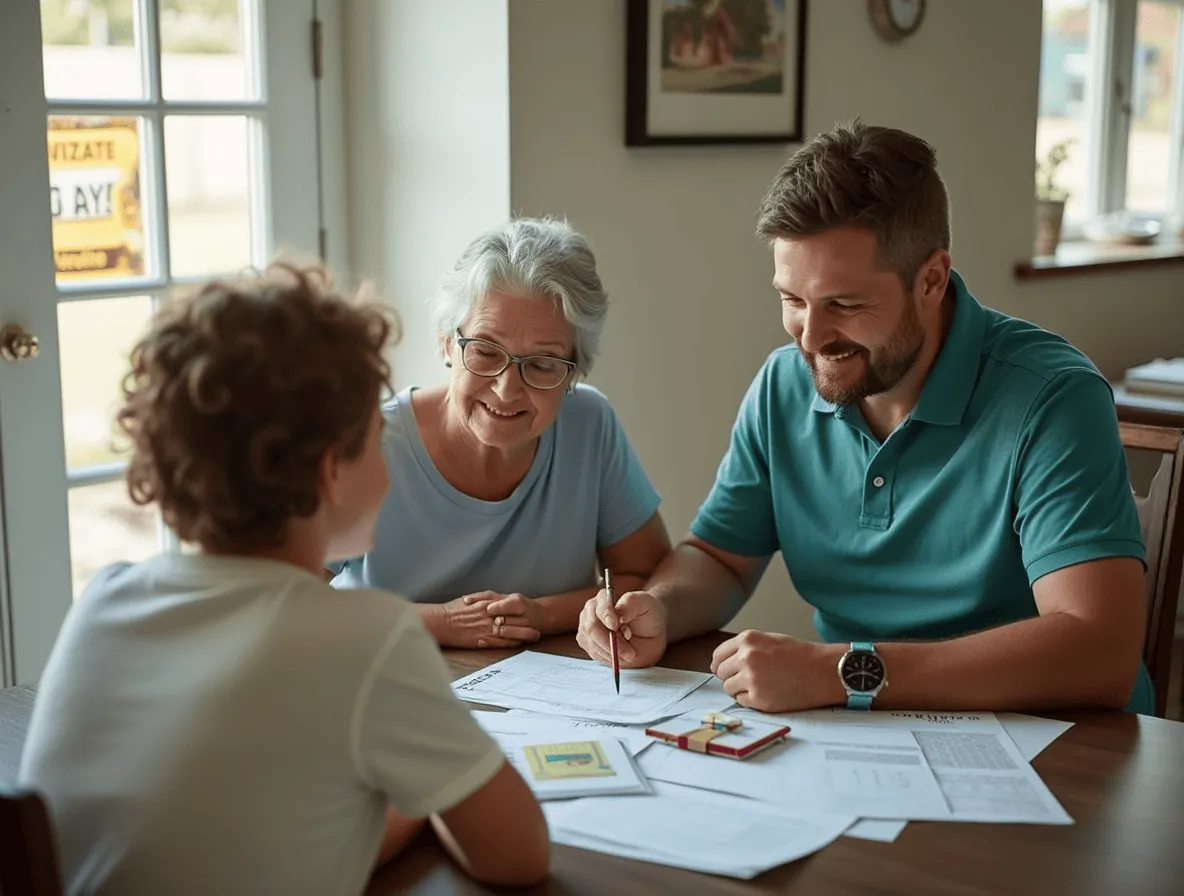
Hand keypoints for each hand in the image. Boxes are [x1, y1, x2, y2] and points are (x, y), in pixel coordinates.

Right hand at [433, 591, 541, 648]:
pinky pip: (501, 642)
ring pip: (511, 631)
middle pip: (514, 619)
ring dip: (525, 634)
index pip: (510, 607)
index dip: (522, 611)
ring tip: (535, 636)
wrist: (441, 622)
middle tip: (539, 626)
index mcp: (487, 604)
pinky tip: (519, 644)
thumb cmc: (453, 610)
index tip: (530, 613)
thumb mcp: (470, 598)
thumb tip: (494, 599)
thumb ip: (485, 598)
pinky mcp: (482, 640)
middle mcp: (489, 615)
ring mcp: (486, 628)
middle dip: (528, 623)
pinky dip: (511, 643)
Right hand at [576, 588, 666, 668]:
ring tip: (630, 652)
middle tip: (629, 652)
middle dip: (610, 642)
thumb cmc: (648, 613)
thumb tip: (618, 614)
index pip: (599, 608)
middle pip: (592, 628)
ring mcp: (588, 629)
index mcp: (603, 598)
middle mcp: (591, 612)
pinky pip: (595, 655)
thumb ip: (631, 603)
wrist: (650, 631)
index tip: (615, 626)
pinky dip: (609, 658)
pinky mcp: (589, 645)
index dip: (606, 617)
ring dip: (613, 653)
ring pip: (594, 645)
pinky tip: (621, 654)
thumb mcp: (645, 603)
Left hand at [710, 630, 842, 712]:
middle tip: (750, 678)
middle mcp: (747, 657)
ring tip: (761, 685)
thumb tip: (719, 663)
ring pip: (729, 688)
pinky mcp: (760, 699)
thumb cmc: (800, 655)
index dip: (721, 664)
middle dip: (732, 677)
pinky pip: (741, 701)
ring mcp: (752, 679)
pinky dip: (751, 700)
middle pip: (721, 673)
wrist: (824, 671)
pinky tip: (768, 692)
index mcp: (748, 639)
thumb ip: (744, 648)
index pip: (718, 655)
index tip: (725, 670)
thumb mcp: (769, 640)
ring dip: (740, 689)